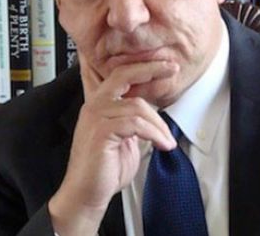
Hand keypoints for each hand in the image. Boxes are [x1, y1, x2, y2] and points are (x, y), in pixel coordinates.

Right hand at [48, 59, 178, 234]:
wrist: (87, 194)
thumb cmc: (105, 170)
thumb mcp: (125, 139)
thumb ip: (134, 122)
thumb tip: (153, 114)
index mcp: (99, 104)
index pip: (120, 75)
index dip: (143, 66)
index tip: (166, 64)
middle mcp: (94, 106)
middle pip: (124, 75)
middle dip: (151, 69)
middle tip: (173, 69)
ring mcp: (96, 117)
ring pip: (137, 106)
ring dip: (159, 124)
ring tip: (168, 141)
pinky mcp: (101, 132)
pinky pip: (136, 124)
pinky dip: (154, 134)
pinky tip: (162, 145)